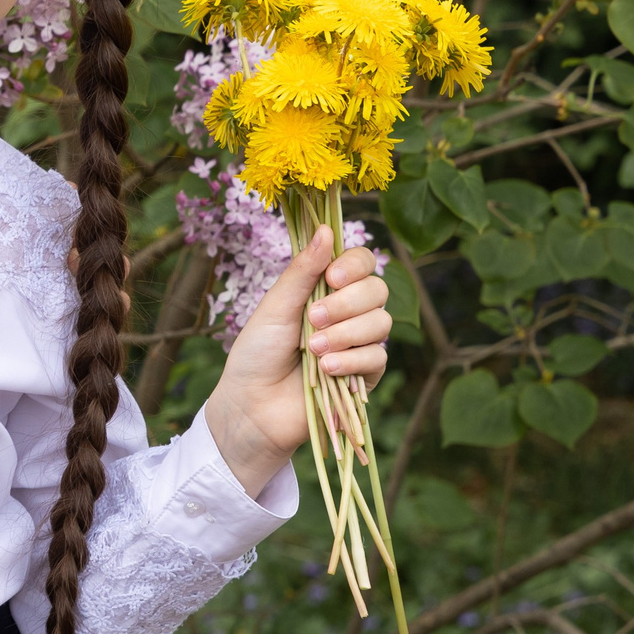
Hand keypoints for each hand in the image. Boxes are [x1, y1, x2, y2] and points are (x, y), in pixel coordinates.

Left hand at [202, 226, 393, 491]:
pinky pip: (377, 358)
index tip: (332, 276)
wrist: (252, 405)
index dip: (355, 265)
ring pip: (381, 324)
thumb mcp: (275, 307)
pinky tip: (326, 369)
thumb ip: (302, 271)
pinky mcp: (364, 375)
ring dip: (345, 334)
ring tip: (312, 349)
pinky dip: (351, 360)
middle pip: (377, 290)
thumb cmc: (256, 353)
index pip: (362, 263)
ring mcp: (358, 343)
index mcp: (326, 289)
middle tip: (313, 319)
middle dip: (347, 303)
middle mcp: (348, 312)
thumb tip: (325, 228)